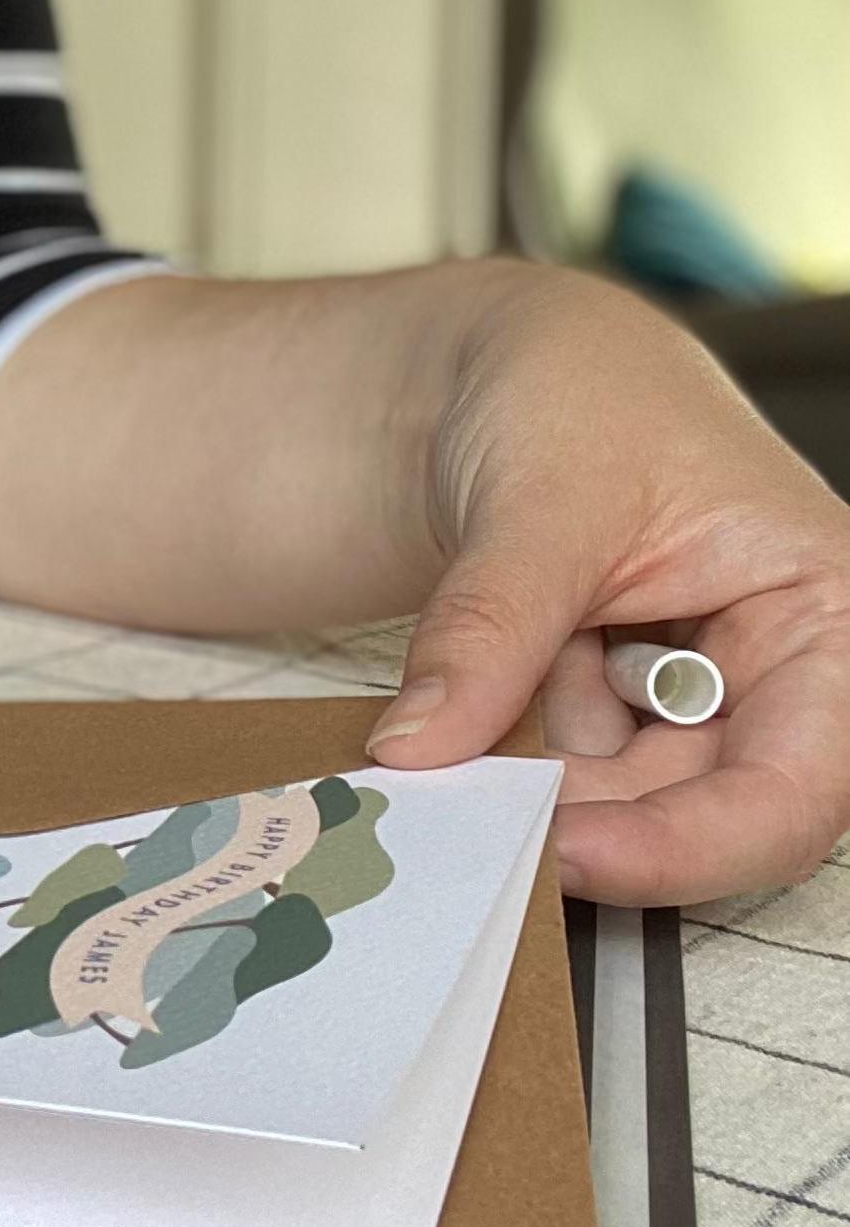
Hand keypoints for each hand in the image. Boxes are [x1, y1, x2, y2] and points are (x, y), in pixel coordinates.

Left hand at [368, 269, 849, 904]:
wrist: (511, 370)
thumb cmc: (576, 394)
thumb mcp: (537, 503)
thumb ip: (486, 629)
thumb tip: (418, 747)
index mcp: (824, 612)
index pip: (793, 789)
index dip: (685, 846)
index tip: (566, 856)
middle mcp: (778, 672)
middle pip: (705, 813)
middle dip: (585, 822)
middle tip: (461, 823)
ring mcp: (691, 697)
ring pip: (623, 803)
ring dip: (533, 793)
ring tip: (443, 752)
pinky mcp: (615, 710)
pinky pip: (565, 771)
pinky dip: (505, 763)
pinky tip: (452, 728)